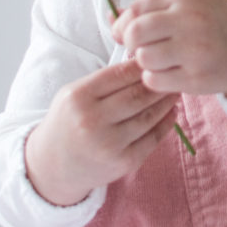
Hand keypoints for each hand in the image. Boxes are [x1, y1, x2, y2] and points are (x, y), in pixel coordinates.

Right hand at [23, 59, 178, 206]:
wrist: (53, 166)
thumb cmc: (67, 122)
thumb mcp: (74, 94)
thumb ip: (104, 79)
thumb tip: (142, 63)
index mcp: (79, 98)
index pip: (121, 74)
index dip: (143, 65)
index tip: (155, 59)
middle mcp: (92, 121)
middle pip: (137, 95)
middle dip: (159, 83)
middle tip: (173, 73)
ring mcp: (109, 144)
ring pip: (148, 115)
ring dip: (166, 101)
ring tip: (174, 90)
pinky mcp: (123, 163)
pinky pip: (153, 138)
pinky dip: (166, 123)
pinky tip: (171, 112)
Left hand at [111, 0, 226, 99]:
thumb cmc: (222, 24)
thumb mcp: (195, 2)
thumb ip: (158, 8)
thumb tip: (112, 20)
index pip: (137, 9)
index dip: (123, 25)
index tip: (124, 35)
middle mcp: (191, 19)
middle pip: (135, 34)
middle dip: (130, 44)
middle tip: (141, 49)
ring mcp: (195, 49)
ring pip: (143, 58)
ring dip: (145, 63)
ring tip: (161, 62)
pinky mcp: (196, 77)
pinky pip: (155, 80)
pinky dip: (155, 80)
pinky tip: (170, 74)